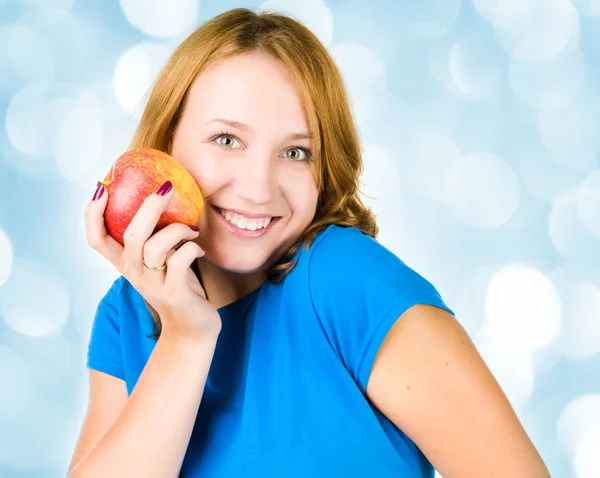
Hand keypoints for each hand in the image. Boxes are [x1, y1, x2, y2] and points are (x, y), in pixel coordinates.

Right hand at [84, 180, 220, 341]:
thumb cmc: (178, 285)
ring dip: (178, 229)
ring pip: (155, 246)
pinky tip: (199, 248)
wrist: (191, 328)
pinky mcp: (174, 293)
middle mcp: (134, 273)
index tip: (101, 189)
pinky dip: (192, 247)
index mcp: (125, 263)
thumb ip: (156, 236)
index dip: (93, 214)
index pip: (96, 239)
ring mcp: (153, 284)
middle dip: (149, 207)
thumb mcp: (161, 260)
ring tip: (192, 229)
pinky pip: (180, 260)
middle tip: (166, 188)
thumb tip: (163, 194)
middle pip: (130, 236)